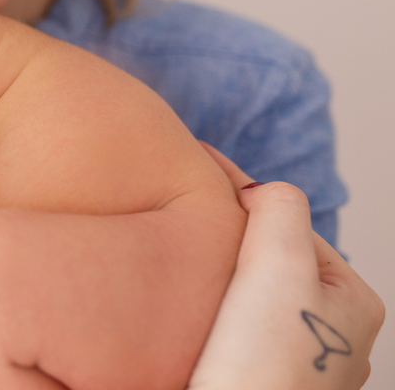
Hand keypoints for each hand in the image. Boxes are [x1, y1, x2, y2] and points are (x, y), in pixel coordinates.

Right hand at [189, 145, 384, 389]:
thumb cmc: (259, 363)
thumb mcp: (279, 261)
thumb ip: (279, 206)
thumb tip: (260, 191)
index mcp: (354, 300)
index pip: (290, 223)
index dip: (240, 194)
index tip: (194, 164)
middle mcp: (333, 335)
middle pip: (270, 257)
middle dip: (227, 234)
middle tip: (181, 208)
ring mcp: (295, 362)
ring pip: (249, 292)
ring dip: (215, 271)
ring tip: (178, 253)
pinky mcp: (254, 380)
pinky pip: (231, 326)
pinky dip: (207, 306)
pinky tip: (184, 302)